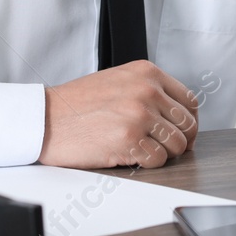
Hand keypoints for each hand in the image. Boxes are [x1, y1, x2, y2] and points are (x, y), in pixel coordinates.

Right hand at [38, 60, 198, 168]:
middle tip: (163, 148)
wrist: (45, 118)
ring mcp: (139, 114)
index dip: (188, 122)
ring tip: (140, 150)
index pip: (189, 101)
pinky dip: (147, 163)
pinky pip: (158, 160)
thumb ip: (147, 90)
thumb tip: (176, 115)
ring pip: (177, 145)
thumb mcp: (118, 80)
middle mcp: (147, 90)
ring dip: (162, 153)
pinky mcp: (130, 139)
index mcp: (146, 72)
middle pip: (187, 125)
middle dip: (179, 141)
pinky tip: (129, 155)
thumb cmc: (76, 104)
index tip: (180, 132)